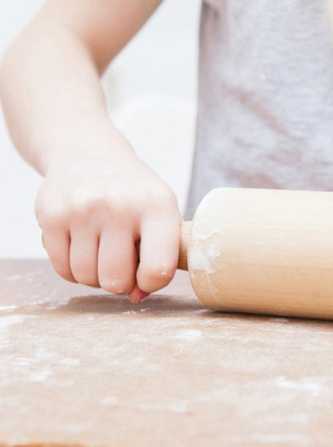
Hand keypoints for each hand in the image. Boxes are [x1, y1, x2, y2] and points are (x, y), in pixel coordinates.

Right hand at [35, 143, 180, 302]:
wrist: (89, 155)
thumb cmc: (134, 195)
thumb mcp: (161, 213)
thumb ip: (159, 257)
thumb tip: (137, 297)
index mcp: (157, 206)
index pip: (159, 267)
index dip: (153, 283)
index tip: (148, 275)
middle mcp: (119, 206)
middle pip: (116, 279)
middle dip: (120, 281)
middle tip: (122, 263)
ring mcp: (83, 210)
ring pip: (86, 277)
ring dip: (95, 275)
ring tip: (103, 251)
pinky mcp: (52, 216)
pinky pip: (62, 270)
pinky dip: (74, 269)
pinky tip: (83, 247)